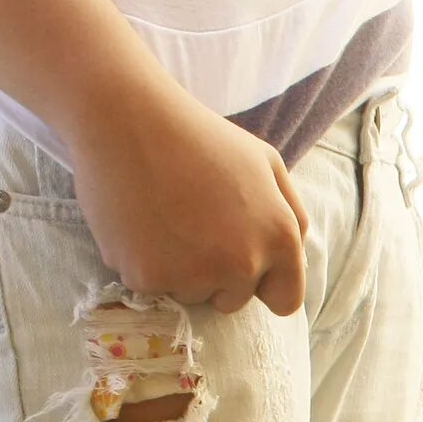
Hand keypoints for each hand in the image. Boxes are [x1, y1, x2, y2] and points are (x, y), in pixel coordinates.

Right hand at [64, 77, 309, 315]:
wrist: (127, 120)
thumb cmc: (199, 136)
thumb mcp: (265, 162)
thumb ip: (289, 213)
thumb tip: (295, 253)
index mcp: (279, 238)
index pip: (285, 300)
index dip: (264, 283)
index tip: (242, 264)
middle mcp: (243, 264)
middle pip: (233, 301)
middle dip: (218, 274)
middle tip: (193, 225)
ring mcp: (195, 275)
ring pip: (191, 295)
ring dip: (181, 270)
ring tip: (165, 219)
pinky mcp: (148, 278)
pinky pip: (151, 286)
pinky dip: (144, 262)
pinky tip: (139, 222)